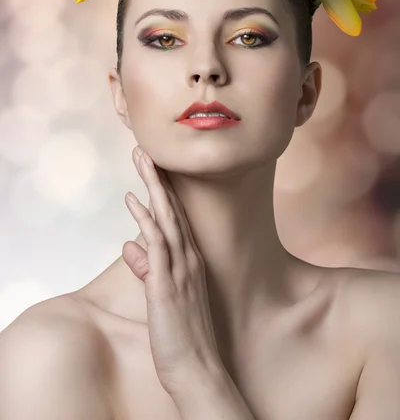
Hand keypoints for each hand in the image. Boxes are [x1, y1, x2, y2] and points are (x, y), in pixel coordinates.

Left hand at [122, 146, 221, 397]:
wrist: (198, 369)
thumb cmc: (182, 335)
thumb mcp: (162, 297)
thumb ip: (146, 268)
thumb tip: (130, 245)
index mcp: (189, 262)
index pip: (174, 218)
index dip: (162, 191)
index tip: (152, 168)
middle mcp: (188, 259)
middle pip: (171, 210)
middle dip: (157, 179)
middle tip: (144, 150)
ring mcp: (179, 270)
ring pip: (165, 218)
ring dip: (152, 187)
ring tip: (141, 159)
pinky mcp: (167, 284)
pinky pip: (157, 244)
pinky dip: (146, 219)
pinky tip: (134, 199)